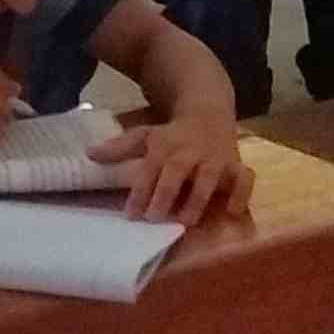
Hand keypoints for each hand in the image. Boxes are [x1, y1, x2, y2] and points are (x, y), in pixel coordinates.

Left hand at [98, 107, 251, 227]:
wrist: (209, 111)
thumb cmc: (174, 133)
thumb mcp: (146, 135)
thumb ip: (120, 148)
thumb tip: (89, 154)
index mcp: (165, 145)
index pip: (150, 169)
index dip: (140, 191)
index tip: (131, 214)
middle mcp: (190, 152)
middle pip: (177, 172)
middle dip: (166, 194)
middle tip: (155, 218)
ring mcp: (216, 159)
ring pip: (209, 177)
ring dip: (198, 198)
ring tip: (187, 221)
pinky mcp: (237, 165)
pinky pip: (244, 179)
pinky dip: (241, 194)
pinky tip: (232, 212)